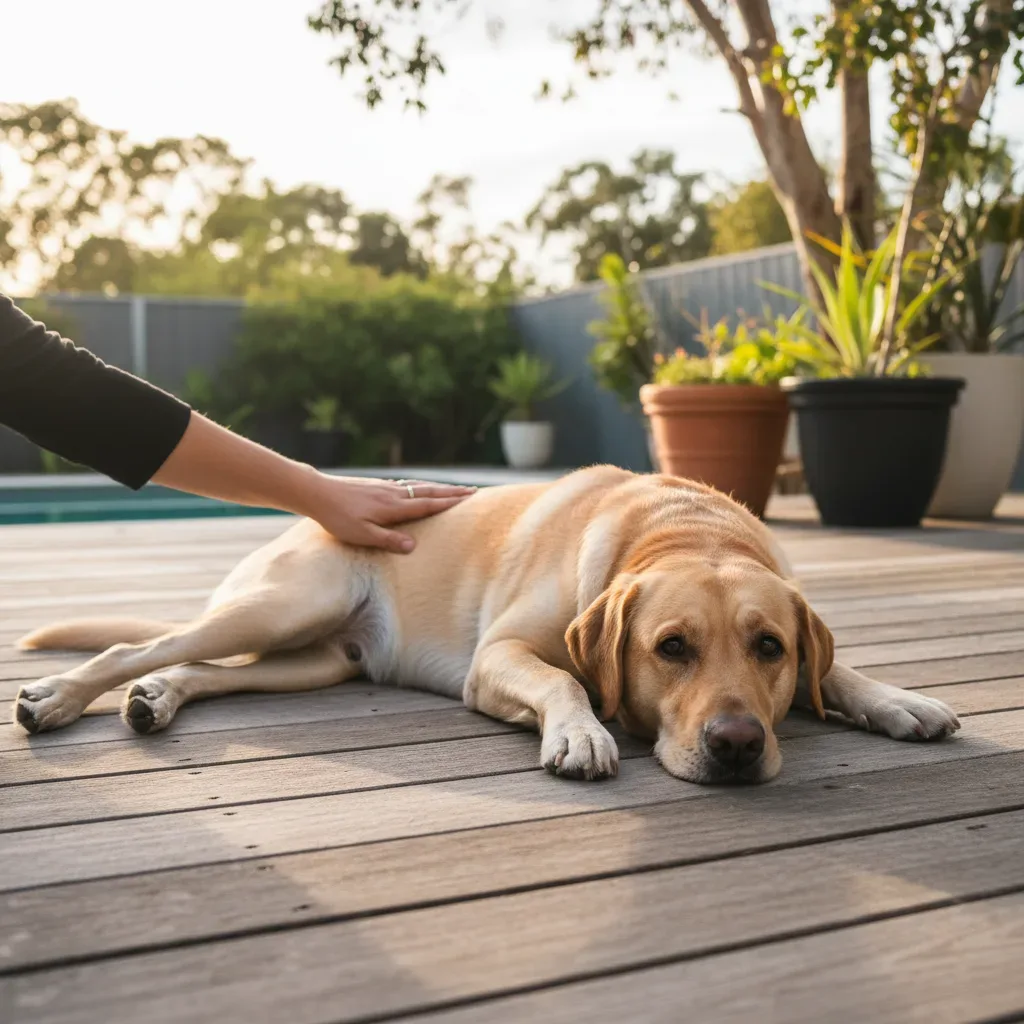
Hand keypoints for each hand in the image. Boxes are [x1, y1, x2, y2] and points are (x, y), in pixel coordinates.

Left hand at [301, 475, 475, 552]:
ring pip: (418, 486)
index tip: (470, 498)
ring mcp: (385, 487)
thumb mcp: (362, 535)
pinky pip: (407, 485)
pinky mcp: (377, 485)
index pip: (428, 504)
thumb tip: (413, 546)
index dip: (450, 503)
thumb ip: (388, 539)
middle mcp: (394, 494)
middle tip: (473, 492)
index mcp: (394, 507)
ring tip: (454, 489)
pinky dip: (421, 486)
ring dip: (439, 488)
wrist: (317, 493)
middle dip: (452, 492)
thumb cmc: (337, 518)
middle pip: (429, 492)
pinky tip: (419, 487)